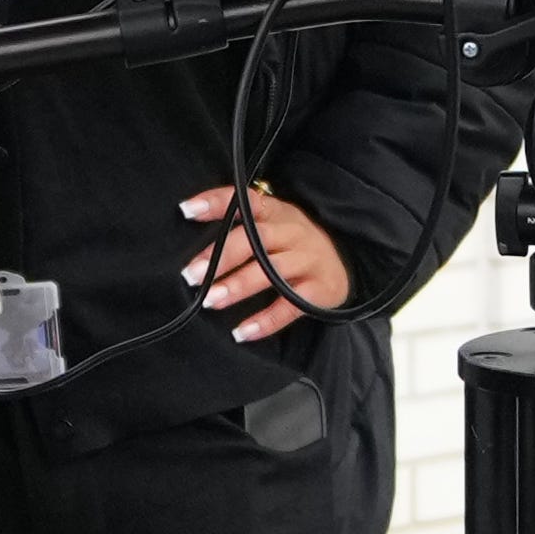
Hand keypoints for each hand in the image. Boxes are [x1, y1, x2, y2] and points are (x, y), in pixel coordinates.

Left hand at [179, 183, 350, 343]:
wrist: (346, 265)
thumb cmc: (295, 245)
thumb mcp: (277, 224)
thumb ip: (245, 225)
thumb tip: (194, 234)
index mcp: (278, 212)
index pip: (247, 201)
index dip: (217, 203)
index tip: (187, 210)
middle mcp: (293, 232)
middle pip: (256, 239)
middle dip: (221, 256)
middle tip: (192, 275)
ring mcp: (308, 261)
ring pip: (271, 271)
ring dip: (238, 286)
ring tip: (211, 300)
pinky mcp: (318, 291)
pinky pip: (289, 307)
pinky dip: (264, 321)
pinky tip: (241, 332)